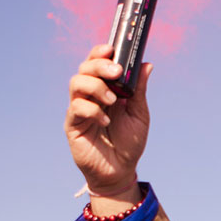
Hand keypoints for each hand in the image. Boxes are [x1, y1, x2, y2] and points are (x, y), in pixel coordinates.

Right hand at [65, 44, 149, 202]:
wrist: (120, 170)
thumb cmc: (129, 141)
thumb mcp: (139, 114)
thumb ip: (139, 90)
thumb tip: (147, 64)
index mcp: (106, 87)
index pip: (97, 62)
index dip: (101, 52)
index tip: (112, 49)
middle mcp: (90, 94)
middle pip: (85, 68)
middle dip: (99, 65)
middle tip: (116, 72)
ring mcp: (80, 108)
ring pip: (76, 83)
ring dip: (95, 86)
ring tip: (112, 100)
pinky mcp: (73, 124)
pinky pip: (76, 108)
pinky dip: (92, 110)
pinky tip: (106, 121)